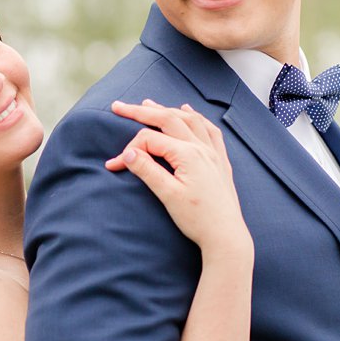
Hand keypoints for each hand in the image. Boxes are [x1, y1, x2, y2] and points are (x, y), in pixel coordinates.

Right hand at [105, 99, 251, 254]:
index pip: (150, 140)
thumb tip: (128, 153)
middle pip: (168, 119)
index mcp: (188, 155)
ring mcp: (213, 153)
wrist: (226, 236)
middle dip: (141, 112)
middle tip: (119, 106)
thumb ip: (147, 170)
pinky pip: (209, 130)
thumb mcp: (168, 195)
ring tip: (148, 104)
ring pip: (188, 120)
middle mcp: (202, 148)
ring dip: (167, 110)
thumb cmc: (197, 219)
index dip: (128, 150)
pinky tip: (189, 112)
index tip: (113, 165)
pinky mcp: (220, 161)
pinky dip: (196, 117)